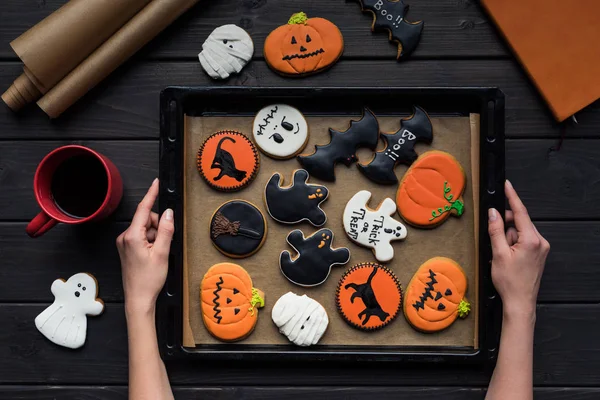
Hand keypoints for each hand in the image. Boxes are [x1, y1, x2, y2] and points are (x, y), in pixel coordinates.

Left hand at [117, 179, 173, 315]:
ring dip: (155, 236)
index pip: (144, 209)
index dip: (151, 194)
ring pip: (145, 228)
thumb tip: (168, 213)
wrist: (138, 299)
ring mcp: (125, 243)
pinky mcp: (127, 248)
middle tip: (163, 244)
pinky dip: (151, 241)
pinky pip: (141, 237)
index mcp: (132, 236)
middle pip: (147, 219)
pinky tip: (153, 255)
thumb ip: (166, 230)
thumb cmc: (148, 280)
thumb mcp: (162, 253)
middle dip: (158, 226)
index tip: (156, 183)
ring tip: (157, 254)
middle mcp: (125, 237)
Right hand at [488, 180, 549, 319]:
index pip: (520, 212)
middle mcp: (540, 242)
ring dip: (509, 237)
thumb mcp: (498, 254)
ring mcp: (541, 248)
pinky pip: (524, 239)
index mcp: (531, 240)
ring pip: (520, 231)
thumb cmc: (510, 282)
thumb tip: (493, 213)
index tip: (507, 185)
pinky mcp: (539, 253)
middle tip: (497, 241)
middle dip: (505, 226)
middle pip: (519, 221)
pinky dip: (514, 243)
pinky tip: (508, 255)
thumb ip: (496, 230)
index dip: (512, 196)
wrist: (520, 302)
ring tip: (503, 254)